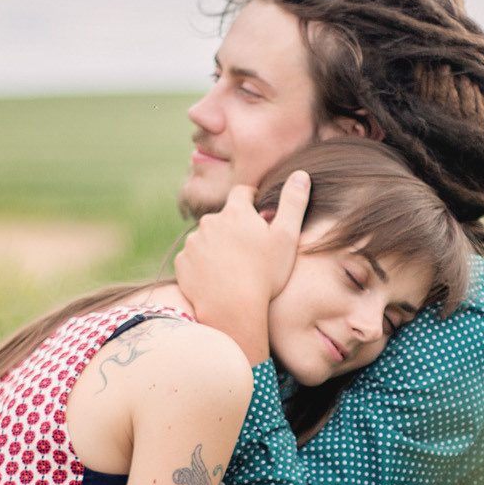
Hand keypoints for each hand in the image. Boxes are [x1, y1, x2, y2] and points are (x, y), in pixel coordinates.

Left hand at [174, 170, 309, 361]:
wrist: (232, 310)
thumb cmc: (265, 274)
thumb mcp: (287, 236)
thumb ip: (294, 202)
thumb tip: (301, 174)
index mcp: (236, 212)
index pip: (243, 193)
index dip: (252, 199)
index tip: (260, 213)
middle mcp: (209, 222)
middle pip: (224, 217)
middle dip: (235, 226)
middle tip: (250, 248)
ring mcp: (192, 243)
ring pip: (207, 238)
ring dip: (217, 246)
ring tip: (233, 268)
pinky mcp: (182, 264)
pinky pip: (193, 258)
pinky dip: (203, 264)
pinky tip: (217, 279)